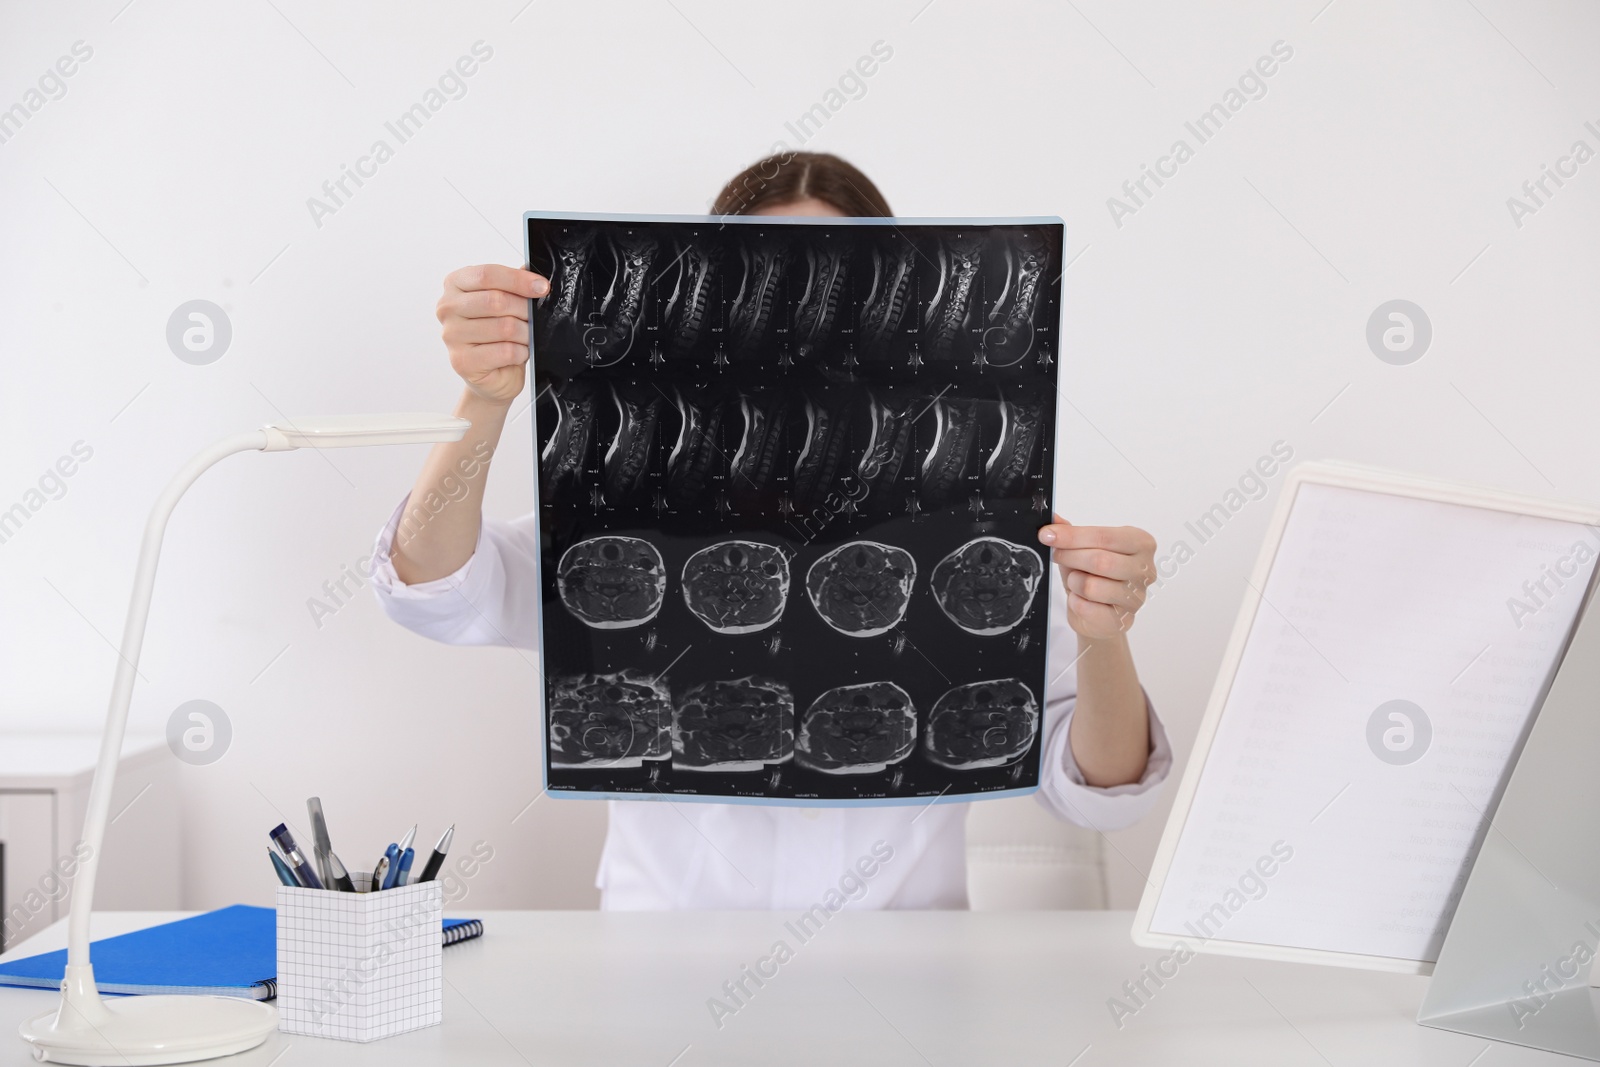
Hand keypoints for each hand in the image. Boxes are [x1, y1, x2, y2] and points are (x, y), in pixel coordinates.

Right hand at [436, 264, 548, 403]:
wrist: (495, 375)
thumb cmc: (499, 335)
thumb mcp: (507, 302)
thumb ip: (514, 284)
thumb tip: (531, 272)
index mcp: (455, 284)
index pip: (487, 274)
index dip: (518, 280)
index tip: (542, 287)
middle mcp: (447, 308)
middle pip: (496, 300)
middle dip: (525, 310)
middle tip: (535, 318)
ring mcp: (451, 335)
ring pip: (504, 327)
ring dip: (525, 333)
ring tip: (526, 337)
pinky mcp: (462, 361)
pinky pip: (505, 351)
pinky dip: (521, 352)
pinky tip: (519, 352)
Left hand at [1038, 516, 1156, 640]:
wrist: (1098, 613)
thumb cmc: (1094, 574)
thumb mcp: (1082, 547)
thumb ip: (1069, 531)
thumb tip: (1053, 518)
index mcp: (1141, 543)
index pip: (1104, 536)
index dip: (1072, 536)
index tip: (1047, 534)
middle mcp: (1145, 570)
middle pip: (1100, 561)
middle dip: (1070, 557)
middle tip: (1056, 555)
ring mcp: (1136, 597)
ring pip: (1091, 586)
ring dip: (1074, 582)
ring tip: (1076, 581)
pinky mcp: (1122, 620)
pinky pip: (1086, 607)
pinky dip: (1075, 601)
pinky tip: (1081, 599)